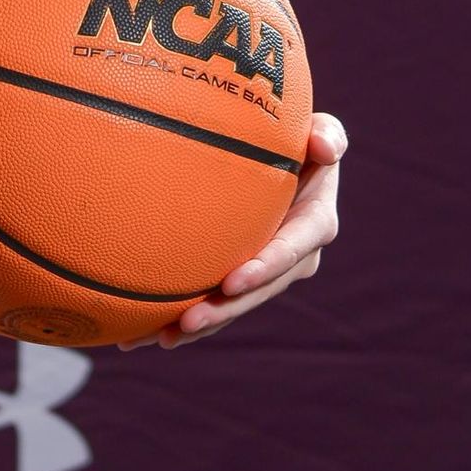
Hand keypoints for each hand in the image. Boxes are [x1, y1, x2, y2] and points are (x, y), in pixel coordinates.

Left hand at [118, 110, 346, 350]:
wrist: (280, 157)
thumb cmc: (299, 137)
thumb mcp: (321, 131)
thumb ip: (329, 135)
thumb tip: (325, 148)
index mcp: (314, 223)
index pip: (292, 250)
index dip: (265, 268)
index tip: (232, 281)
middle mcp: (294, 257)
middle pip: (258, 291)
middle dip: (225, 310)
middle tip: (186, 322)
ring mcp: (266, 271)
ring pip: (233, 304)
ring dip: (199, 325)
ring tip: (159, 338)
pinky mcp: (240, 274)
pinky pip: (214, 300)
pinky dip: (180, 317)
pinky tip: (142, 334)